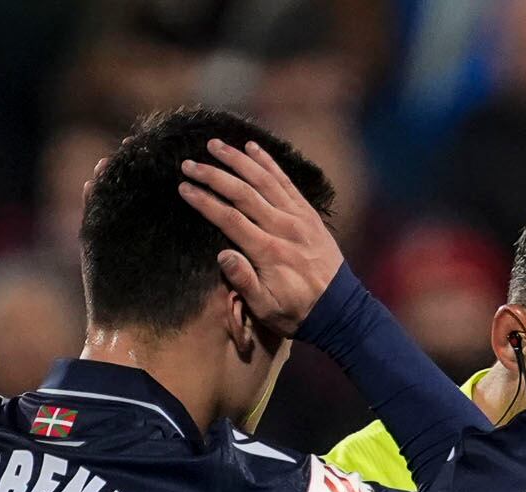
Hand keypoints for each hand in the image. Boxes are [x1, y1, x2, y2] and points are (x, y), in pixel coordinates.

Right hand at [179, 137, 341, 335]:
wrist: (342, 311)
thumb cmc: (298, 313)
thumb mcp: (267, 309)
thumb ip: (244, 282)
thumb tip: (222, 255)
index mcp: (269, 252)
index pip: (229, 218)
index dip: (204, 201)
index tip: (183, 187)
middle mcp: (284, 229)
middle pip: (243, 193)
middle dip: (213, 175)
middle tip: (188, 163)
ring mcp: (299, 218)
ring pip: (264, 180)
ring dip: (238, 160)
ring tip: (214, 144)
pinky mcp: (309, 215)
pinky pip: (286, 182)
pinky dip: (269, 163)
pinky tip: (252, 147)